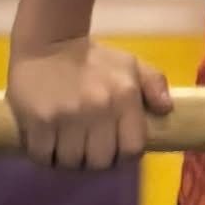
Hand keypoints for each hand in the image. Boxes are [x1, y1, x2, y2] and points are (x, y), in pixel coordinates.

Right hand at [7, 36, 172, 169]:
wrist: (47, 42)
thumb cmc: (93, 59)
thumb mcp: (130, 64)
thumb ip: (154, 84)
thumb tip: (166, 109)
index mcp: (125, 96)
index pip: (131, 149)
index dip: (123, 155)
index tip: (113, 150)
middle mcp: (98, 108)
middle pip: (100, 162)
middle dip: (94, 160)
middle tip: (87, 148)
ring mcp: (67, 115)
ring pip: (70, 162)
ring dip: (68, 159)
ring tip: (66, 146)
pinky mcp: (38, 120)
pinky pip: (42, 156)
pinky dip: (44, 155)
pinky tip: (46, 143)